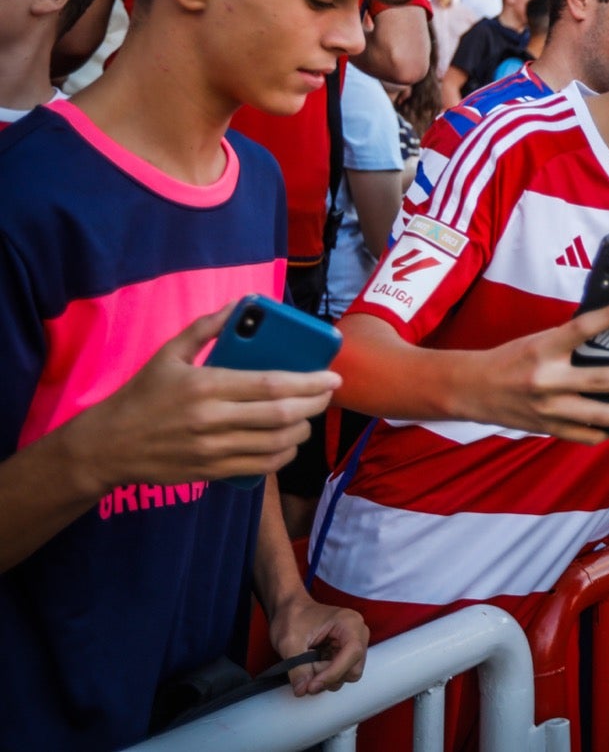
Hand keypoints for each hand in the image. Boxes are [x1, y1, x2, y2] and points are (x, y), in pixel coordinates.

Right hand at [69, 305, 336, 489]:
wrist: (107, 446)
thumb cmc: (142, 395)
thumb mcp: (168, 354)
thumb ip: (206, 329)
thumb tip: (240, 305)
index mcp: (205, 385)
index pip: (271, 385)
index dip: (309, 382)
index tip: (332, 377)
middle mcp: (212, 419)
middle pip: (282, 414)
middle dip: (315, 404)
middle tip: (328, 394)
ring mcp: (212, 449)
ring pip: (276, 442)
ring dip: (302, 429)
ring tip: (308, 415)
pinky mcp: (211, 471)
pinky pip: (261, 465)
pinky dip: (284, 454)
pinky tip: (288, 441)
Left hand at [267, 592, 368, 695]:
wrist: (290, 610)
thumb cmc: (293, 617)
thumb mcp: (289, 642)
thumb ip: (297, 667)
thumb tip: (302, 690)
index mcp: (350, 623)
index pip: (353, 653)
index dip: (333, 673)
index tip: (311, 686)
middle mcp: (358, 634)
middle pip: (353, 669)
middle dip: (328, 676)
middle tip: (306, 671)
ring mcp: (353, 645)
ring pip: (347, 675)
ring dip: (325, 677)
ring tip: (307, 665)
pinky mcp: (345, 654)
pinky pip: (340, 673)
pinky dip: (324, 675)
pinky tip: (312, 665)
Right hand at [469, 300, 608, 443]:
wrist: (471, 389)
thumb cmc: (508, 359)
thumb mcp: (537, 340)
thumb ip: (569, 343)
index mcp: (543, 349)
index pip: (582, 328)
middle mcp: (547, 380)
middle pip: (604, 381)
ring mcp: (548, 409)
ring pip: (602, 415)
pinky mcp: (548, 428)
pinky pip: (586, 435)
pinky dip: (608, 431)